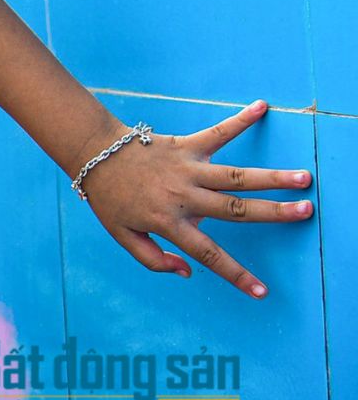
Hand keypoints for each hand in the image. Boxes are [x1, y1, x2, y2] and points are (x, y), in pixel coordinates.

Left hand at [80, 100, 314, 297]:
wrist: (93, 155)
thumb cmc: (109, 197)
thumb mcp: (122, 235)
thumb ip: (152, 259)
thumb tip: (188, 272)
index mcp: (169, 222)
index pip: (209, 255)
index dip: (235, 275)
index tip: (261, 291)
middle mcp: (183, 196)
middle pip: (235, 210)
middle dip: (273, 213)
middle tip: (305, 211)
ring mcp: (186, 169)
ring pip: (235, 175)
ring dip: (270, 176)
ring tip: (302, 177)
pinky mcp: (184, 145)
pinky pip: (216, 133)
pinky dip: (239, 120)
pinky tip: (260, 107)